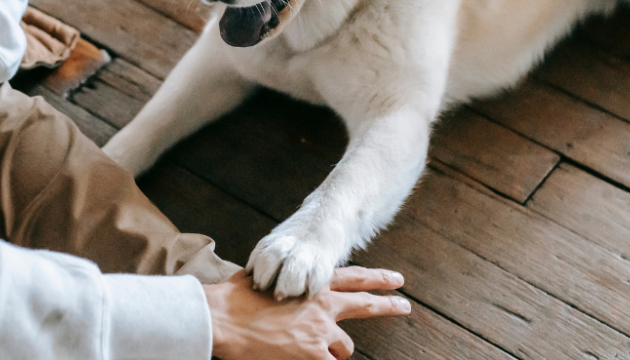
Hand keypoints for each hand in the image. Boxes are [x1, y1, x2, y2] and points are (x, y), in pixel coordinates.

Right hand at [204, 267, 409, 359]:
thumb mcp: (263, 277)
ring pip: (343, 347)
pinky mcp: (314, 355)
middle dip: (389, 306)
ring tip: (316, 353)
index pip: (353, 277)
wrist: (224, 319)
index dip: (378, 278)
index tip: (397, 280)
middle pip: (366, 305)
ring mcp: (321, 332)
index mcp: (311, 284)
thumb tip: (278, 282)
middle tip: (405, 306)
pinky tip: (304, 359)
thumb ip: (281, 280)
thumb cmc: (234, 298)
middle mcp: (322, 306)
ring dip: (333, 351)